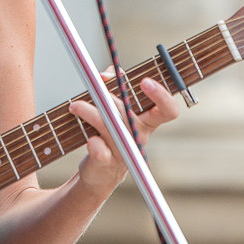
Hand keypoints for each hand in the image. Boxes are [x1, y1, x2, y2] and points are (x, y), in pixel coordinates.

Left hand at [68, 72, 180, 196]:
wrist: (101, 170)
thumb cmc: (111, 131)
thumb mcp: (117, 106)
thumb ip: (115, 84)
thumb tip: (107, 74)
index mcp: (148, 121)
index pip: (168, 110)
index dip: (161, 96)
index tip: (145, 82)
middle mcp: (139, 136)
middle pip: (129, 112)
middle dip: (111, 98)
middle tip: (95, 86)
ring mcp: (125, 150)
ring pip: (110, 125)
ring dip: (90, 112)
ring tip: (75, 106)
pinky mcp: (107, 161)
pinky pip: (100, 150)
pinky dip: (93, 142)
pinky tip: (89, 138)